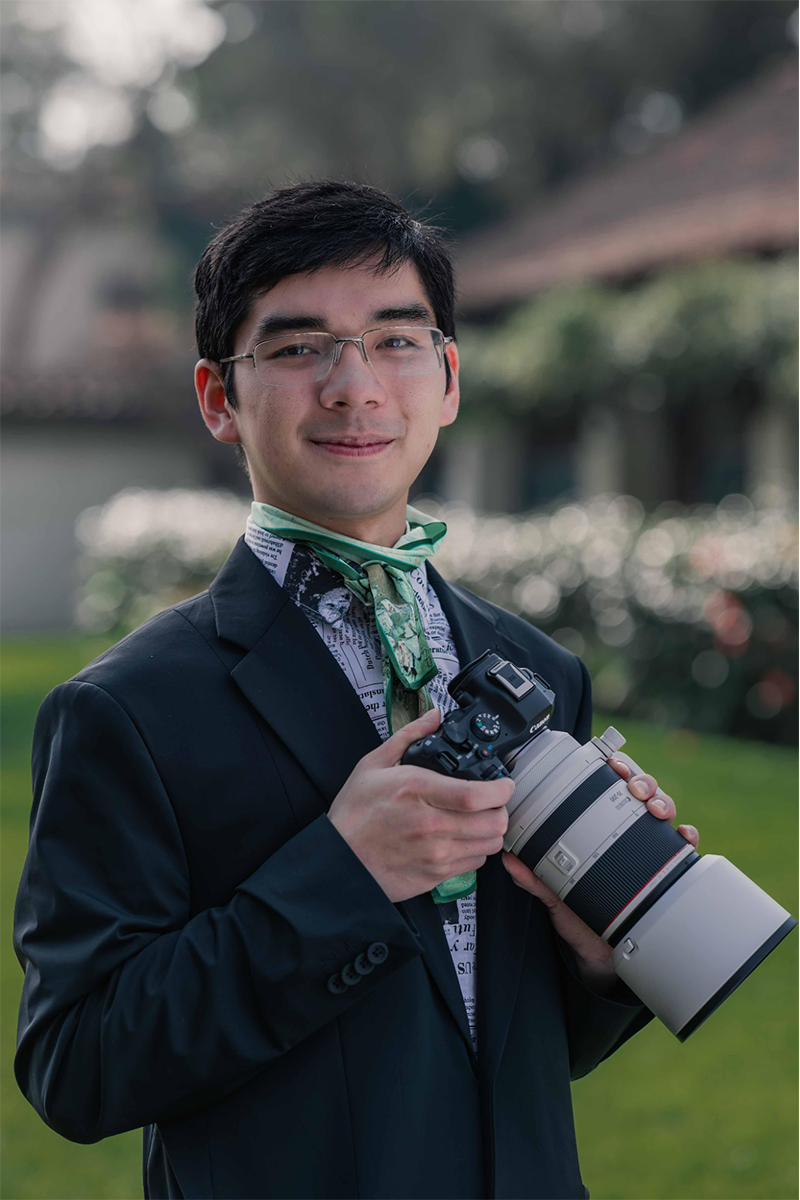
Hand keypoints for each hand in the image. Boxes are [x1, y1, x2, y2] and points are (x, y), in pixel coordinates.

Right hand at [328, 708, 515, 903]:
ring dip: (491, 830)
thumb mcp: (373, 765)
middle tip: (493, 801)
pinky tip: (460, 839)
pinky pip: (474, 863)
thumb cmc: (353, 814)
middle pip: (493, 822)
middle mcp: (430, 825)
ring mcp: (435, 854)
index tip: (504, 783)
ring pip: (490, 845)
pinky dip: (475, 849)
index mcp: (417, 791)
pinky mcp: (435, 875)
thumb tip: (434, 717)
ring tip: (479, 820)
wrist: (338, 859)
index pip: (476, 795)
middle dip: (501, 809)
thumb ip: (409, 736)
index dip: (501, 789)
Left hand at [502, 759, 698, 994]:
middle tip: (634, 788)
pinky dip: (687, 837)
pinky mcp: (666, 873)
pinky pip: (683, 850)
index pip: (610, 790)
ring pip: (664, 814)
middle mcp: (627, 835)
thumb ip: (534, 878)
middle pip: (641, 795)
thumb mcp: (555, 894)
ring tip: (654, 808)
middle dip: (643, 782)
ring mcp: (649, 852)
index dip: (615, 772)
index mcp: (599, 831)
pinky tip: (682, 836)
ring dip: (663, 802)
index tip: (612, 765)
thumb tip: (509, 860)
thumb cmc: (579, 916)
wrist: (601, 955)